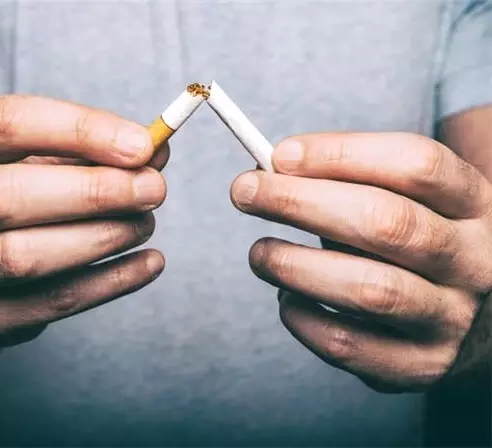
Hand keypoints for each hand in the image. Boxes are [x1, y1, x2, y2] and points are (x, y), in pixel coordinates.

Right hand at [0, 95, 166, 371]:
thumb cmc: (11, 187)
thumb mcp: (39, 154)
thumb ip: (92, 149)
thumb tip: (155, 151)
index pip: (7, 124)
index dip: (82, 131)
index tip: (143, 145)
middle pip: (3, 197)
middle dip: (93, 193)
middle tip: (153, 189)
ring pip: (22, 257)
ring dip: (102, 239)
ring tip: (145, 224)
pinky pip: (49, 303)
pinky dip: (111, 283)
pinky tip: (148, 263)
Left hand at [231, 132, 491, 391]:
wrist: (475, 320)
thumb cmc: (415, 247)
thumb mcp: (408, 202)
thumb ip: (349, 185)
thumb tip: (269, 173)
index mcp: (474, 203)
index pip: (415, 163)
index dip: (341, 153)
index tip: (280, 155)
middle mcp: (476, 260)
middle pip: (386, 222)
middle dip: (301, 202)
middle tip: (245, 191)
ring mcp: (453, 318)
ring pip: (369, 289)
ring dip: (294, 266)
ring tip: (258, 254)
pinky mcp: (423, 366)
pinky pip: (348, 346)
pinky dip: (302, 318)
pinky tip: (286, 299)